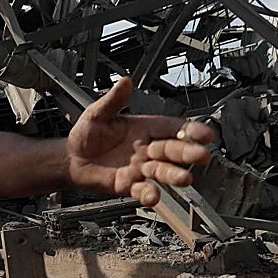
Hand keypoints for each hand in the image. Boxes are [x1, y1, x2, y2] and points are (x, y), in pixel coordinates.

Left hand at [67, 77, 214, 206]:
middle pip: (173, 150)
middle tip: (203, 156)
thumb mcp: (98, 113)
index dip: (190, 130)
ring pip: (162, 171)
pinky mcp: (129, 185)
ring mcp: (140, 168)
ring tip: (185, 179)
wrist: (71, 158)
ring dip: (174, 175)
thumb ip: (113, 100)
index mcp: (145, 128)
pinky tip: (154, 196)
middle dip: (188, 153)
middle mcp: (147, 149)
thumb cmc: (86, 135)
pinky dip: (149, 193)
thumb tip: (125, 81)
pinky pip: (142, 190)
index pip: (173, 128)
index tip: (206, 134)